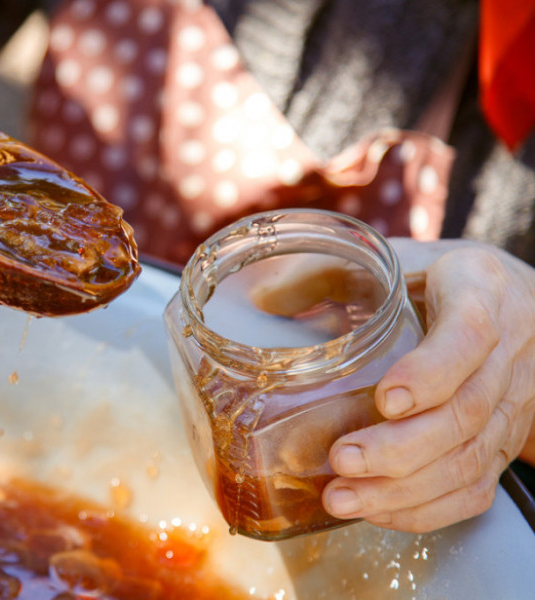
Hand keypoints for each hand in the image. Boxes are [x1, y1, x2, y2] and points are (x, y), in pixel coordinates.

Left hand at [321, 239, 534, 532]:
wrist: (515, 304)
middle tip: (342, 459)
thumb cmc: (438, 279)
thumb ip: (328, 270)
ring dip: (404, 488)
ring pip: (470, 458)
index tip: (386, 398)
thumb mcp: (393, 257)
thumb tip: (262, 298)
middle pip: (465, 412)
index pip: (469, 335)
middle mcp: (508, 353)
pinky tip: (377, 509)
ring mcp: (510, 404)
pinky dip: (426, 508)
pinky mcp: (502, 443)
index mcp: (480, 293)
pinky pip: (475, 487)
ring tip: (342, 497)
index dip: (431, 372)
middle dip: (400, 447)